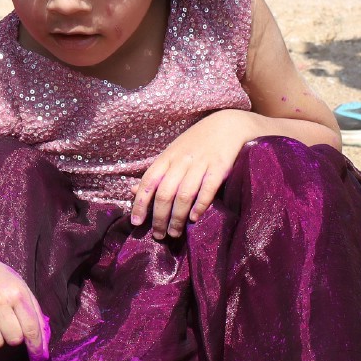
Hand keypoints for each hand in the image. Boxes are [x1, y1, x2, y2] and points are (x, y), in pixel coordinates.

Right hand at [0, 257, 48, 360]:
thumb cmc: (6, 286)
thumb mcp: (26, 294)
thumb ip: (37, 320)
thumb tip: (43, 352)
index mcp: (18, 294)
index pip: (31, 329)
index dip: (36, 348)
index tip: (38, 360)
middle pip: (13, 338)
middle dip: (15, 338)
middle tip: (10, 328)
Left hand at [131, 109, 261, 238]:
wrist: (228, 125)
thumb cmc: (196, 142)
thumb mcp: (172, 154)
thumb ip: (155, 173)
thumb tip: (133, 191)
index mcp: (167, 157)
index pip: (148, 182)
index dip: (140, 203)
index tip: (136, 222)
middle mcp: (181, 161)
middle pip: (165, 193)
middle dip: (159, 217)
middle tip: (158, 235)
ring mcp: (200, 163)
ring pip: (184, 194)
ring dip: (177, 217)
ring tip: (174, 233)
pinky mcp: (220, 167)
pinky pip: (207, 189)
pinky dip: (200, 205)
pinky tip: (195, 219)